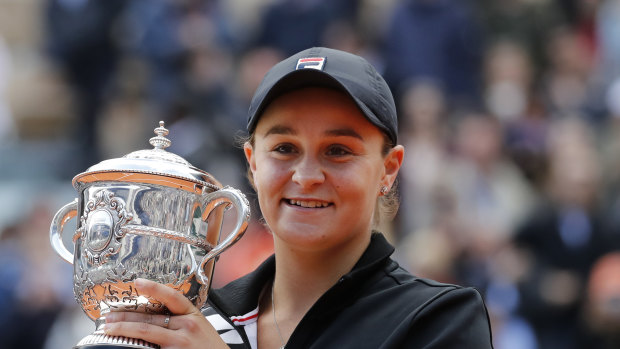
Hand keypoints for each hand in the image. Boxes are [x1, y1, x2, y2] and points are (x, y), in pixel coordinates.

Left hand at [104, 278, 228, 348]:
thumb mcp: (201, 328)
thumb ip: (182, 321)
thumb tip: (156, 316)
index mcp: (193, 316)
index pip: (172, 296)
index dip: (154, 288)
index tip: (138, 282)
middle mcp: (187, 327)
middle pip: (149, 318)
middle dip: (125, 317)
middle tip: (108, 317)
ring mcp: (179, 344)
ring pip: (145, 333)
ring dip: (123, 330)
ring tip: (109, 329)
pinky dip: (135, 347)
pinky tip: (125, 345)